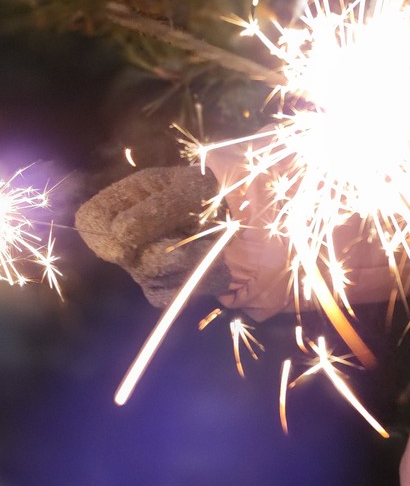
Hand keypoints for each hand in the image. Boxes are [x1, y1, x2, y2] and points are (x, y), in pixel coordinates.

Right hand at [76, 166, 230, 307]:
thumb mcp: (190, 189)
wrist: (242, 215)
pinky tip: (214, 266)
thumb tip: (119, 234)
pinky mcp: (163, 284)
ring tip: (214, 248)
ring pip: (149, 277)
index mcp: (127, 199)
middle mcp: (129, 233)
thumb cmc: (212, 193)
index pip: (90, 220)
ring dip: (190, 264)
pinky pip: (168, 296)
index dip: (102, 235)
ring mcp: (143, 260)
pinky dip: (196, 282)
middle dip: (165, 253)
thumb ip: (156, 209)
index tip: (127, 245)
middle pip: (123, 256)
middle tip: (200, 241)